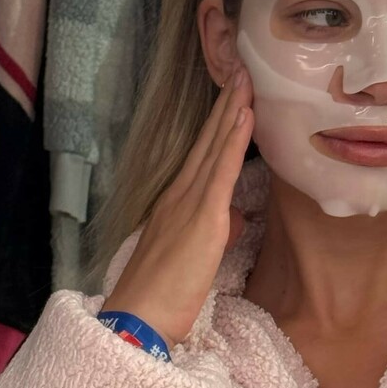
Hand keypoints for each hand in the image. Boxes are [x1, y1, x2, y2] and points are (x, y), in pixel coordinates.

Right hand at [100, 67, 253, 349]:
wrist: (140, 317)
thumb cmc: (163, 296)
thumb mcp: (195, 258)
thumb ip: (216, 231)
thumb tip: (235, 219)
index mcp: (176, 204)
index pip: (203, 156)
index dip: (218, 125)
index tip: (233, 96)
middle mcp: (180, 195)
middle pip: (207, 142)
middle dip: (225, 105)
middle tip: (241, 70)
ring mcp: (190, 203)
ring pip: (215, 146)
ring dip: (232, 110)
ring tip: (246, 78)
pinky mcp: (203, 218)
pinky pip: (221, 170)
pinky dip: (233, 140)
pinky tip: (244, 114)